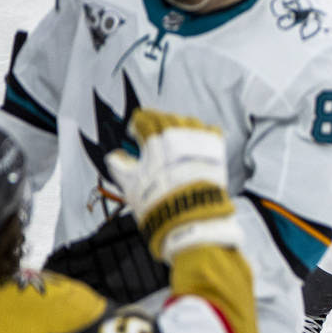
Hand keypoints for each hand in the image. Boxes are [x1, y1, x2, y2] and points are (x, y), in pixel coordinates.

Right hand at [106, 109, 242, 261]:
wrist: (190, 214)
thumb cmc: (158, 200)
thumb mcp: (129, 184)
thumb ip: (119, 165)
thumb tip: (115, 156)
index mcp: (155, 137)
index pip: (143, 118)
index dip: (136, 125)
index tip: (135, 132)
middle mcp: (178, 133)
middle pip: (165, 117)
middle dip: (156, 123)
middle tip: (152, 134)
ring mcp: (199, 139)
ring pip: (187, 121)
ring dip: (178, 126)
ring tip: (174, 139)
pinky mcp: (216, 148)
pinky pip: (210, 131)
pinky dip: (202, 133)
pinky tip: (195, 143)